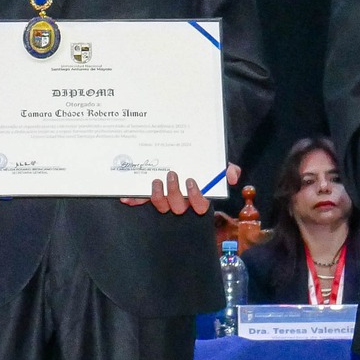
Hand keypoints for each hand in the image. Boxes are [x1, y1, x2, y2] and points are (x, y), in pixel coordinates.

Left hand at [121, 165, 237, 215]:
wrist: (175, 152)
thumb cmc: (199, 163)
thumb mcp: (214, 163)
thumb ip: (225, 168)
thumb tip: (233, 175)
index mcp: (197, 195)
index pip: (200, 206)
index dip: (196, 197)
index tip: (191, 181)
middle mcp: (181, 201)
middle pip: (178, 207)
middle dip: (174, 193)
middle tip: (171, 175)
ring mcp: (164, 199)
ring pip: (160, 206)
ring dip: (157, 196)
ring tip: (155, 180)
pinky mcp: (148, 195)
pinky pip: (141, 201)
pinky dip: (133, 199)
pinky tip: (126, 196)